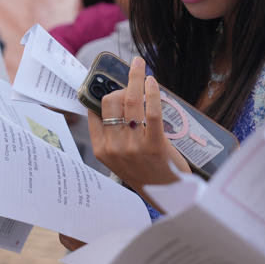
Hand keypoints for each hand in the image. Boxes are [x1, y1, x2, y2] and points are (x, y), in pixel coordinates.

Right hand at [85, 54, 190, 189]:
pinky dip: (151, 92)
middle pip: (111, 102)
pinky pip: (151, 111)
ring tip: (140, 66)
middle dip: (121, 86)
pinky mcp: (155, 145)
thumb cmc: (147, 173)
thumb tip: (113, 101)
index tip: (112, 82)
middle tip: (133, 81)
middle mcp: (115, 148)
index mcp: (102, 150)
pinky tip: (151, 81)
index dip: (104, 93)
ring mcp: (134, 147)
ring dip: (135, 79)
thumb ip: (113, 135)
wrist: (168, 196)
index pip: (95, 112)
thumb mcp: (120, 159)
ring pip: (130, 102)